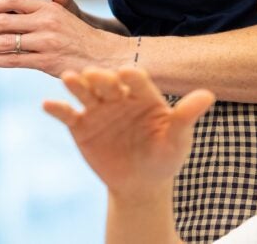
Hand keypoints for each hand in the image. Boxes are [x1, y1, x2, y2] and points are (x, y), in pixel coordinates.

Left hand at [0, 0, 130, 76]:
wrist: (105, 57)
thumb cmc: (79, 36)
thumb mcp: (64, 14)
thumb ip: (44, 7)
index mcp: (48, 6)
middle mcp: (46, 22)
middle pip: (3, 21)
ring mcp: (45, 42)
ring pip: (4, 42)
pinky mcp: (46, 61)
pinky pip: (13, 61)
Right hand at [43, 67, 213, 199]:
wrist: (140, 184)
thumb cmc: (164, 157)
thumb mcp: (178, 139)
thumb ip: (187, 116)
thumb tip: (209, 94)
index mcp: (143, 95)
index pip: (137, 81)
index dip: (131, 77)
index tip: (127, 72)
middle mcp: (117, 96)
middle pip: (107, 82)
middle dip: (101, 78)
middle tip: (94, 74)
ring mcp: (97, 109)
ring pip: (84, 92)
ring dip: (76, 84)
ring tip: (68, 78)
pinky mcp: (80, 124)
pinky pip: (67, 114)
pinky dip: (57, 108)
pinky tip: (47, 104)